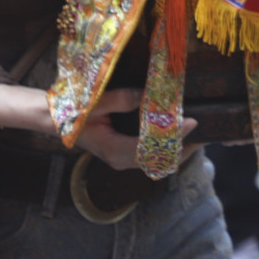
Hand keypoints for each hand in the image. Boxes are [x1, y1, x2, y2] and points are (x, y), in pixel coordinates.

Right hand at [73, 88, 199, 172]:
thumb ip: (120, 99)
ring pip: (158, 162)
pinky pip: (152, 159)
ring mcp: (122, 161)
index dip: (175, 136)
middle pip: (160, 160)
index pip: (152, 147)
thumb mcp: (95, 102)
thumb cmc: (73, 112)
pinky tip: (179, 138)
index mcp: (114, 149)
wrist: (54, 122)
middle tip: (204, 132)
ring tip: (197, 135)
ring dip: (178, 150)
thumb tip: (146, 95)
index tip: (192, 122)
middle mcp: (120, 160)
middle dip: (184, 147)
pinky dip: (168, 150)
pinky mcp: (124, 157)